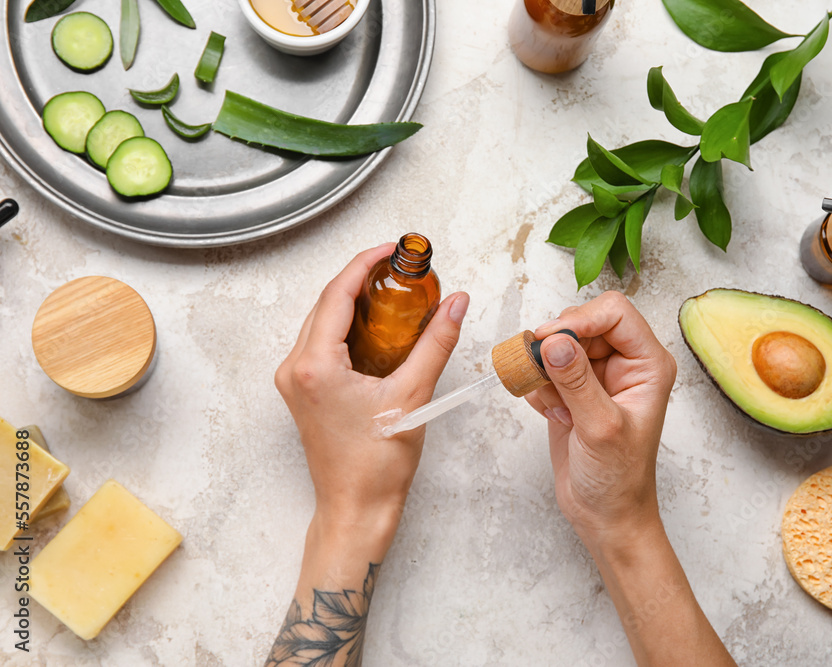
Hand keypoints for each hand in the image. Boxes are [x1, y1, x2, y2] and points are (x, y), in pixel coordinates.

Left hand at [274, 243, 469, 538]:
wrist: (356, 509)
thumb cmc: (375, 466)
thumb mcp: (413, 396)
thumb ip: (435, 344)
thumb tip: (454, 304)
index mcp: (314, 365)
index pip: (337, 295)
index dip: (366, 265)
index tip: (392, 252)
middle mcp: (295, 368)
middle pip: (326, 303)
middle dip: (362, 280)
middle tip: (399, 269)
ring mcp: (295, 381)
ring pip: (322, 322)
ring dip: (354, 302)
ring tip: (392, 292)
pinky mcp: (303, 391)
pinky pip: (321, 343)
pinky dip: (347, 326)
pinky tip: (377, 326)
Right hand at [525, 292, 676, 550]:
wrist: (605, 514)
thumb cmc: (619, 478)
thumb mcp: (600, 428)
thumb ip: (577, 382)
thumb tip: (555, 342)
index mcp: (648, 364)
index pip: (615, 313)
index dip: (580, 320)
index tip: (550, 340)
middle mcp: (625, 363)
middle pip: (583, 323)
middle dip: (556, 345)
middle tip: (540, 372)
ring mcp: (598, 375)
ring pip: (559, 343)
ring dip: (544, 367)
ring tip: (552, 403)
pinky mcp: (573, 389)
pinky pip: (546, 368)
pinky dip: (538, 386)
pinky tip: (551, 415)